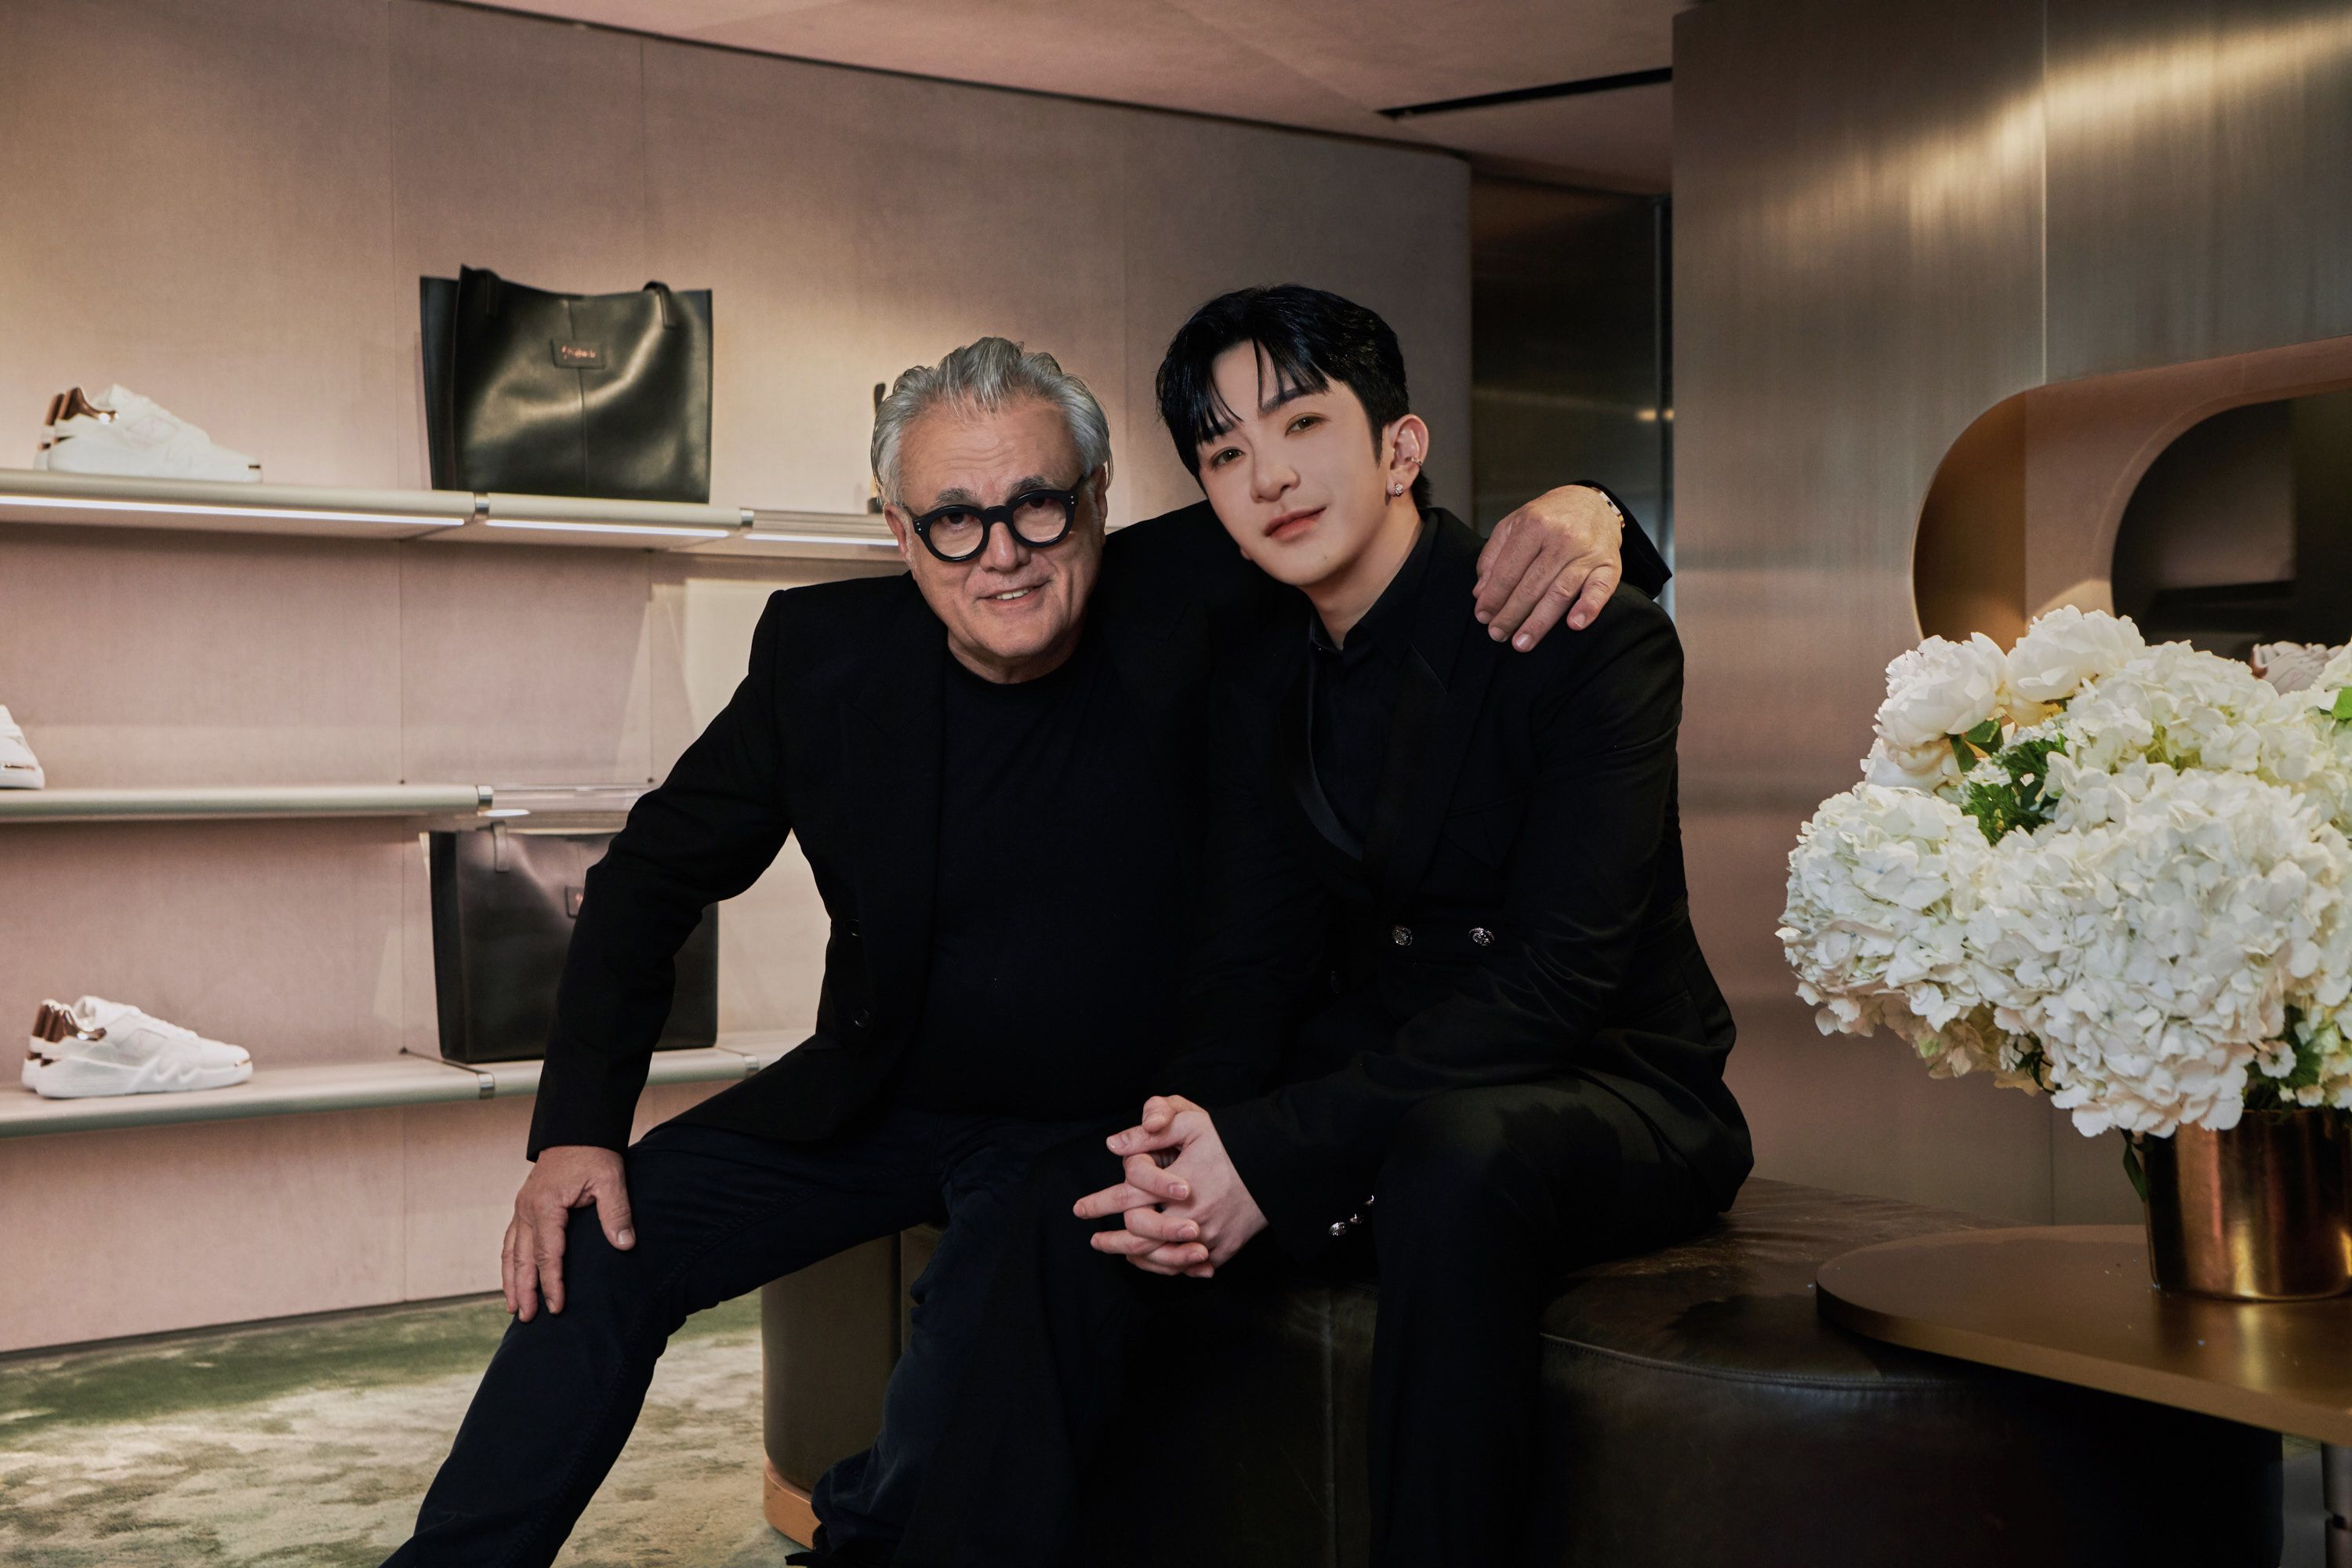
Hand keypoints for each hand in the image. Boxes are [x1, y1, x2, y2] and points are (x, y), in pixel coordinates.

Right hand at [504, 1144, 633, 1320]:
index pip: (548, 1254)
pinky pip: (511, 1239)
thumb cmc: (595, 1153)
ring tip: (513, 1307)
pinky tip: (512, 1276)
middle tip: (525, 1319)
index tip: (557, 1307)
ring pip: (511, 1251)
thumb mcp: (611, 1179)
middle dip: (524, 1290)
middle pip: (522, 1258)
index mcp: (546, 1205)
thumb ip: (616, 1213)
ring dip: (511, 1280)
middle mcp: (527, 1209)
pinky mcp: (524, 1206)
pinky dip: (510, 1261)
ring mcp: (522, 1207)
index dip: (552, 1283)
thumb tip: (625, 1245)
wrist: (577, 1129)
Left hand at [1074, 1095, 1266, 1278]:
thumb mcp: (1192, 1124)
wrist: (1277, 1165)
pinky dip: (1168, 1267)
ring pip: (1162, 1259)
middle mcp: (1189, 1216)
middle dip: (1112, 1241)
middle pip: (1139, 1239)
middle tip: (1096, 1240)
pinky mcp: (1223, 1250)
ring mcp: (1208, 1237)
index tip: (1080, 1209)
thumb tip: (1114, 1145)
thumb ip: (1152, 1131)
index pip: (1126, 1199)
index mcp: (1175, 1185)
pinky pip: (1188, 1267)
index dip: (1099, 1205)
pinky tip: (1154, 1261)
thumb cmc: (1232, 1142)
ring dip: (1136, 1258)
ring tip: (1120, 1253)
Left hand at [1473, 483, 1624, 649]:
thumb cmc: (1548, 518)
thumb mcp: (1513, 525)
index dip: (1493, 596)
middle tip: (1497, 635)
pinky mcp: (1609, 564)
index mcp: (1534, 525)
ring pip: (1560, 593)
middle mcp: (1562, 538)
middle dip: (1511, 614)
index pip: (1509, 570)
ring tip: (1522, 643)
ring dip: (1539, 622)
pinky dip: (1589, 607)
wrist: (1592, 503)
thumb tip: (1481, 592)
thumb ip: (1493, 556)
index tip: (1483, 616)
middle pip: (1531, 585)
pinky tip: (1574, 625)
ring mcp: (1587, 552)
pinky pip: (1600, 589)